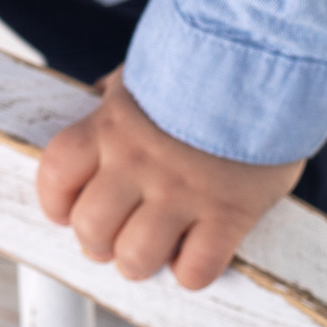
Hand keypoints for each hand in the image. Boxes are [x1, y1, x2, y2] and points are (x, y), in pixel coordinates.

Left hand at [36, 69, 302, 288]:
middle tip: (116, 234)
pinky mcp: (229, 212)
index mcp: (112, 123)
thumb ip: (115, 97)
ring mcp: (183, 189)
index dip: (56, 200)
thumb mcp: (145, 73)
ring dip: (140, 261)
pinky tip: (198, 247)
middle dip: (98, 241)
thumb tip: (92, 100)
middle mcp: (139, 159)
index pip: (56, 172)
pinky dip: (191, 270)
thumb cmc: (203, 65)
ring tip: (155, 245)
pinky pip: (195, 270)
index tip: (68, 209)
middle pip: (90, 227)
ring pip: (135, 258)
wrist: (270, 55)